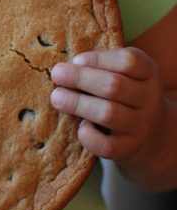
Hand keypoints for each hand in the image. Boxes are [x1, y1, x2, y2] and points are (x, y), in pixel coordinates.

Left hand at [50, 48, 169, 183]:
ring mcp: (141, 126)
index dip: (98, 59)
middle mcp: (150, 99)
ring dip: (77, 103)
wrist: (152, 136)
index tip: (76, 60)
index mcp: (148, 72)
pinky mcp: (129, 150)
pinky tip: (80, 126)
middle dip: (80, 78)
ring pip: (108, 113)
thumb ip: (101, 67)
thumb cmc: (125, 95)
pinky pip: (106, 145)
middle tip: (56, 74)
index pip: (128, 61)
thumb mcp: (124, 75)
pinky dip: (88, 135)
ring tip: (56, 97)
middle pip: (114, 86)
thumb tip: (66, 68)